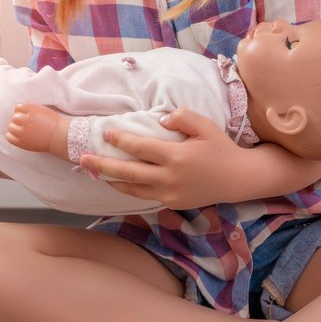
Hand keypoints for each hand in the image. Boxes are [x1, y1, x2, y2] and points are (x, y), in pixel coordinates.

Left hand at [6, 103, 62, 155]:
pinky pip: (9, 137)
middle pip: (14, 117)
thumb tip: (17, 109)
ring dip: (16, 127)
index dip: (22, 111)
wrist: (60, 137)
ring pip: (11, 127)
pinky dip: (11, 135)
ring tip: (24, 130)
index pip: (18, 108)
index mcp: (32, 110)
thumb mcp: (43, 110)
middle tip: (28, 124)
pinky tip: (19, 136)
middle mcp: (27, 120)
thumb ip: (30, 108)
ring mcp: (23, 132)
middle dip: (19, 120)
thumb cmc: (53, 123)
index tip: (28, 115)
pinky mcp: (22, 142)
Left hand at [77, 108, 320, 209]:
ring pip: (133, 189)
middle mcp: (169, 178)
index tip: (105, 132)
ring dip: (112, 180)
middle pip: (128, 172)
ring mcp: (169, 193)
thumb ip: (182, 117)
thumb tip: (160, 119)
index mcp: (176, 157)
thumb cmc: (221, 148)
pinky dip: (129, 190)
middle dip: (102, 165)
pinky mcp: (172, 203)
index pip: (140, 148)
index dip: (120, 139)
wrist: (238, 179)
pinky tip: (119, 183)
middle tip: (82, 160)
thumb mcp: (206, 126)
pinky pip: (145, 196)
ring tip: (94, 173)